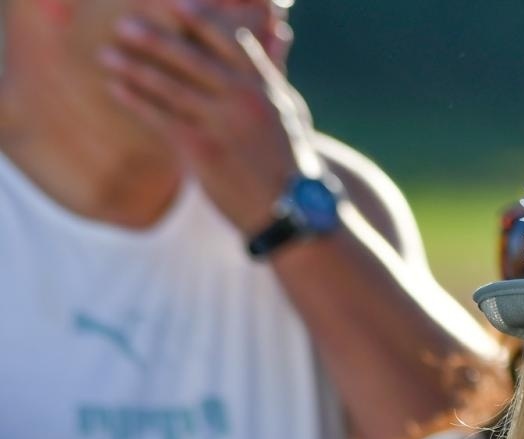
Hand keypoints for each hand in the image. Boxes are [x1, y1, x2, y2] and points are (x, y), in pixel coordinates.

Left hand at [99, 0, 320, 234]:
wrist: (290, 208)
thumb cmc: (288, 157)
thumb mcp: (289, 110)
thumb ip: (275, 69)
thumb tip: (279, 29)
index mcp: (265, 86)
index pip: (229, 41)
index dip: (200, 20)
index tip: (174, 4)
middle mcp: (244, 100)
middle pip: (193, 59)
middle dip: (155, 40)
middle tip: (125, 25)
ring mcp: (223, 125)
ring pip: (171, 87)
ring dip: (134, 68)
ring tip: (107, 54)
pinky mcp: (203, 150)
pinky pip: (161, 118)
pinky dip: (136, 100)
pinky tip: (116, 88)